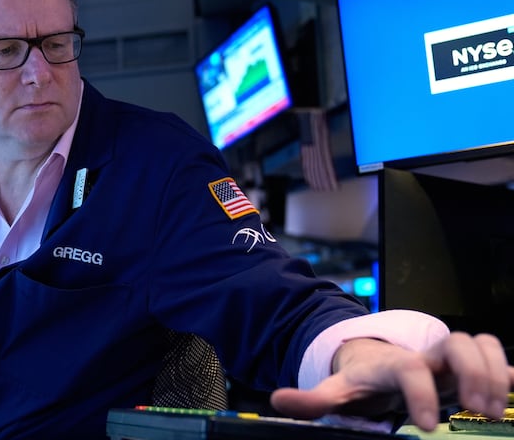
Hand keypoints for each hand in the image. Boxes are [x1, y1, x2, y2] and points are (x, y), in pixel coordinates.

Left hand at [270, 332, 513, 430]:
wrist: (374, 361)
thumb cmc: (360, 381)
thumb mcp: (335, 392)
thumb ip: (312, 400)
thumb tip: (277, 400)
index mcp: (390, 364)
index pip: (408, 369)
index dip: (420, 393)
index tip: (426, 426)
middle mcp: (424, 356)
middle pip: (455, 343)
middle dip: (472, 372)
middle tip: (479, 409)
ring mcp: (448, 358)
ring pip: (479, 342)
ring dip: (493, 371)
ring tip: (493, 409)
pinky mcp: (467, 365)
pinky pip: (494, 354)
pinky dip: (505, 371)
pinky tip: (509, 395)